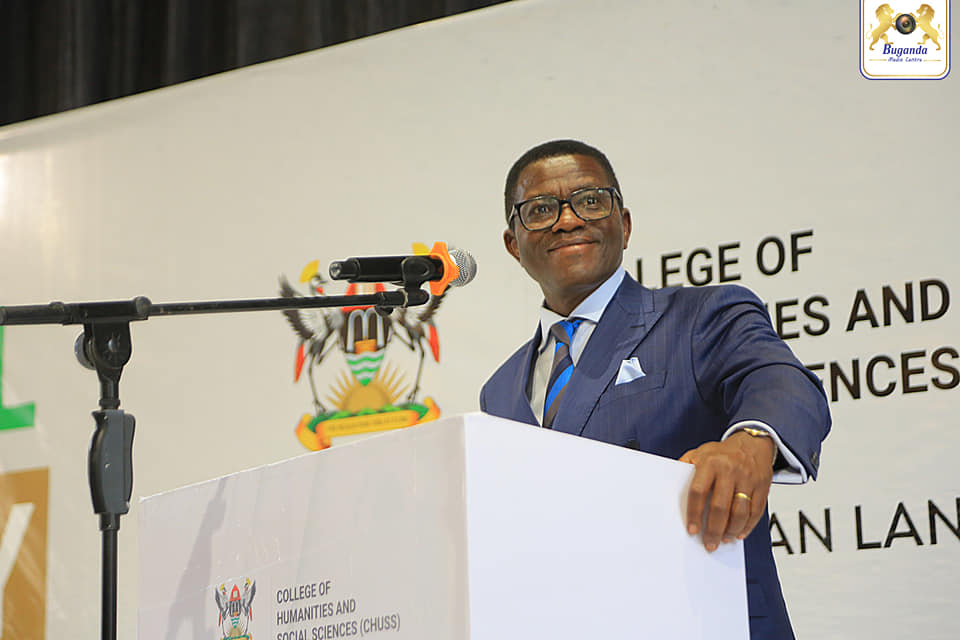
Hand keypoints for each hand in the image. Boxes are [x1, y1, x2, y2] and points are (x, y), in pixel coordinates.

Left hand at [679, 431, 775, 551]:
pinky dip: (747, 526)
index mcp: (710, 463)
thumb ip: (685, 468)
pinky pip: (756, 512)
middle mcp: (730, 471)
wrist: (752, 443)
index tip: (692, 529)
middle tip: (709, 543)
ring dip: (731, 530)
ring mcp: (748, 479)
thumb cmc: (723, 453)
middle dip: (714, 530)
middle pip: (720, 507)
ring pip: (740, 512)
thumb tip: (669, 485)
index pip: (699, 492)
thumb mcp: (700, 453)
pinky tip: (738, 533)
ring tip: (723, 539)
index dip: (694, 513)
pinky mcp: (762, 487)